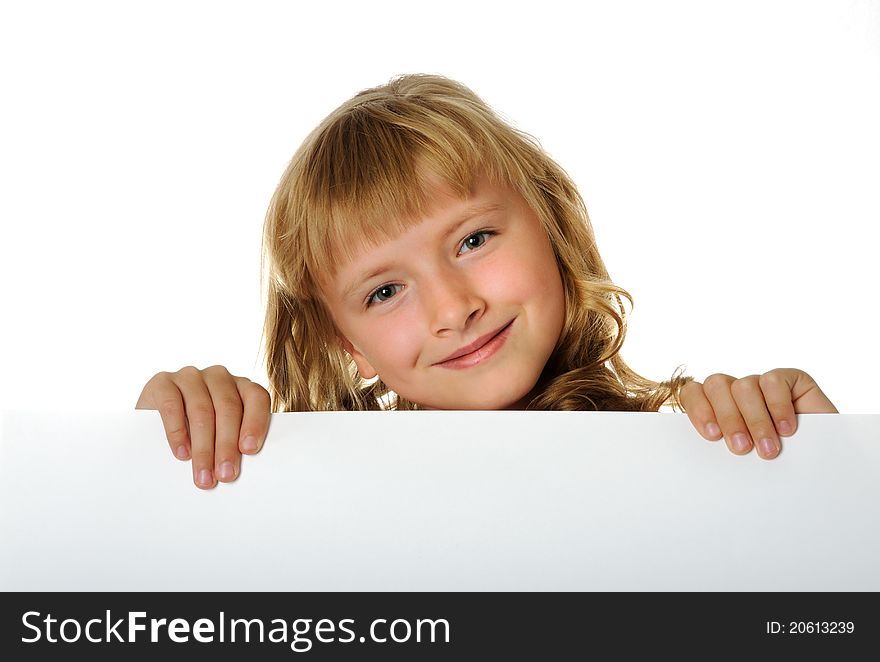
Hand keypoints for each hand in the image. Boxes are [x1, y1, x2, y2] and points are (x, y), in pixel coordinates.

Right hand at [135, 365, 270, 488]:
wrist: (154, 420)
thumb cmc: (197, 431)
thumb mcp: (220, 432)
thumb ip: (234, 440)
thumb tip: (238, 467)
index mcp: (240, 385)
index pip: (256, 397)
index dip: (255, 423)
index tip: (249, 450)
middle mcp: (218, 376)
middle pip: (228, 408)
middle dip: (227, 445)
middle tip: (225, 474)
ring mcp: (190, 376)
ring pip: (201, 411)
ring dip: (203, 447)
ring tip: (203, 475)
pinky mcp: (162, 382)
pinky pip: (172, 406)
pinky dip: (178, 432)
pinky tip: (182, 454)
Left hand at [680, 368, 837, 459]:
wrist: (823, 471)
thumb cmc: (777, 468)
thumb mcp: (743, 460)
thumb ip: (722, 447)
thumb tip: (702, 454)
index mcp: (717, 408)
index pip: (693, 392)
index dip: (698, 409)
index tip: (712, 436)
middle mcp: (736, 393)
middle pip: (716, 386)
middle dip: (728, 419)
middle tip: (741, 448)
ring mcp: (762, 384)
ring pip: (744, 385)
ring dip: (755, 420)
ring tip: (769, 449)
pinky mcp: (790, 379)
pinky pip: (773, 381)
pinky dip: (778, 406)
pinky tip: (787, 430)